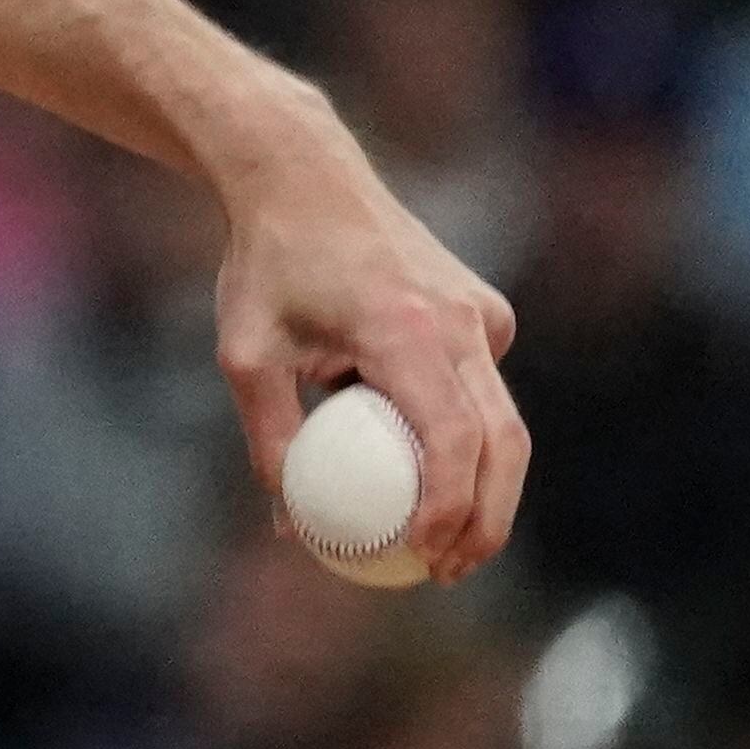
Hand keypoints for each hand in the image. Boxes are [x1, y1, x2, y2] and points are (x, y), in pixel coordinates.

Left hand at [210, 111, 524, 579]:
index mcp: (405, 329)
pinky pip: (481, 387)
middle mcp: (460, 321)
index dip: (449, 507)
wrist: (304, 177)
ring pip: (505, 421)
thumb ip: (271, 436)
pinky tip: (415, 459)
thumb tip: (291, 520)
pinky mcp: (486, 311)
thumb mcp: (244, 353)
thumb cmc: (265, 264)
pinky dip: (462, 435)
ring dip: (485, 488)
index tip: (422, 556)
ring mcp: (482, 313)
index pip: (453, 437)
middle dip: (487, 519)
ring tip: (447, 545)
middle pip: (503, 441)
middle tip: (449, 571)